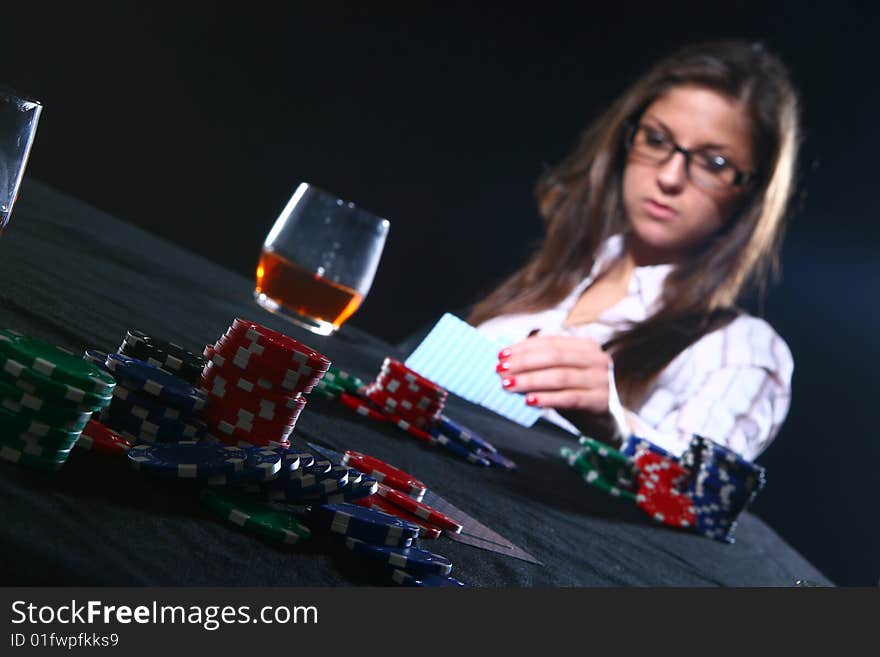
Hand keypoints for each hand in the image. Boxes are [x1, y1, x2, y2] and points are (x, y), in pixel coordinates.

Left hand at [496, 335, 611, 414]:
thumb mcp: (562, 375)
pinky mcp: (601, 401)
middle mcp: (597, 359)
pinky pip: (569, 398)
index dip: (524, 347)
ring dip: (530, 380)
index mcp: (586, 346)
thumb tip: (506, 362)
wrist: (607, 423)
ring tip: (509, 385)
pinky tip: (529, 401)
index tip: (501, 355)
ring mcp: (601, 379)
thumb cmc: (577, 395)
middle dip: (523, 362)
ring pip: (560, 376)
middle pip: (554, 356)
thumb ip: (543, 366)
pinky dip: (547, 398)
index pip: (550, 342)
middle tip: (501, 370)